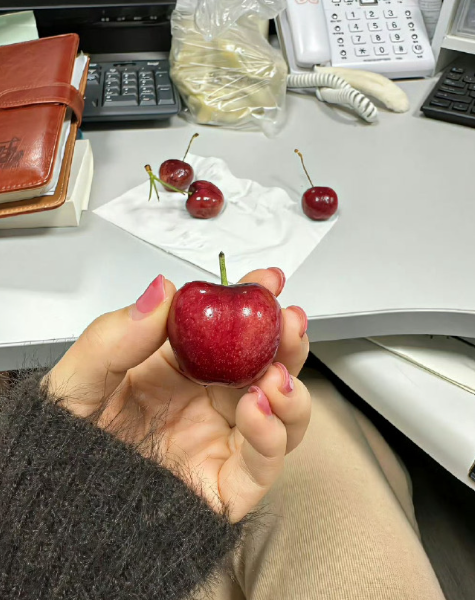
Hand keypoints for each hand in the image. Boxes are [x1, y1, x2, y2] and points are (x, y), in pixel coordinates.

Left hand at [46, 269, 310, 521]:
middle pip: (266, 366)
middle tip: (287, 321)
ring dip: (291, 389)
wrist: (61, 510)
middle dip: (286, 341)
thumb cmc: (68, 444)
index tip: (265, 282)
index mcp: (178, 369)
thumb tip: (160, 291)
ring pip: (280, 412)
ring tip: (275, 373)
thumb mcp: (80, 380)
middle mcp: (207, 402)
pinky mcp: (227, 484)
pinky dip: (272, 432)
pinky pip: (264, 461)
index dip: (250, 303)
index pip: (227, 330)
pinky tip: (258, 408)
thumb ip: (115, 335)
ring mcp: (221, 441)